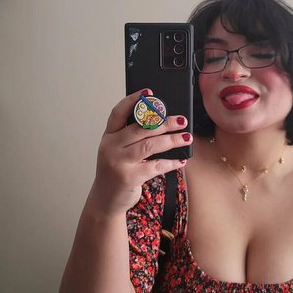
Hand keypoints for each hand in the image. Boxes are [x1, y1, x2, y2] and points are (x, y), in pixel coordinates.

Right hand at [91, 88, 191, 215]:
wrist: (105, 200)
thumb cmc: (116, 172)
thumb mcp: (118, 151)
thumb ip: (132, 137)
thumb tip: (161, 123)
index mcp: (108, 136)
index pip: (118, 112)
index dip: (133, 100)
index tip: (149, 92)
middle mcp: (111, 147)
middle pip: (141, 128)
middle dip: (164, 122)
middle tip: (181, 120)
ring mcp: (119, 162)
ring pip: (150, 145)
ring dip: (172, 140)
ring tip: (186, 137)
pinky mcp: (129, 177)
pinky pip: (155, 166)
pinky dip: (170, 162)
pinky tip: (180, 160)